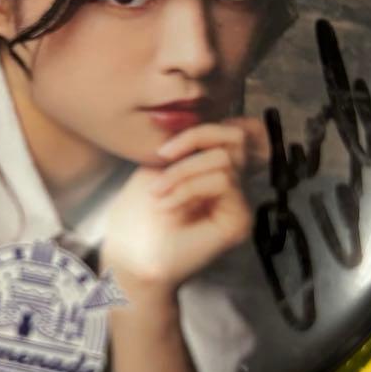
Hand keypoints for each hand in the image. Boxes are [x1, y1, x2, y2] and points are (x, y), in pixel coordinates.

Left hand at [101, 120, 258, 293]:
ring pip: (225, 160)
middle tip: (162, 158)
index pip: (234, 131)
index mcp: (213, 169)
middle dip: (194, 139)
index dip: (203, 129)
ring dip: (183, 172)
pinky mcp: (239, 220)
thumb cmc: (137, 214)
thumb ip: (185, 143)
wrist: (131, 257)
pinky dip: (189, 188)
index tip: (165, 149)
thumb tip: (208, 114)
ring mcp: (237, 203)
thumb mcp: (157, 166)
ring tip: (158, 192)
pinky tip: (168, 205)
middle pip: (236, 136)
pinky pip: (224, 183)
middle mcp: (232, 184)